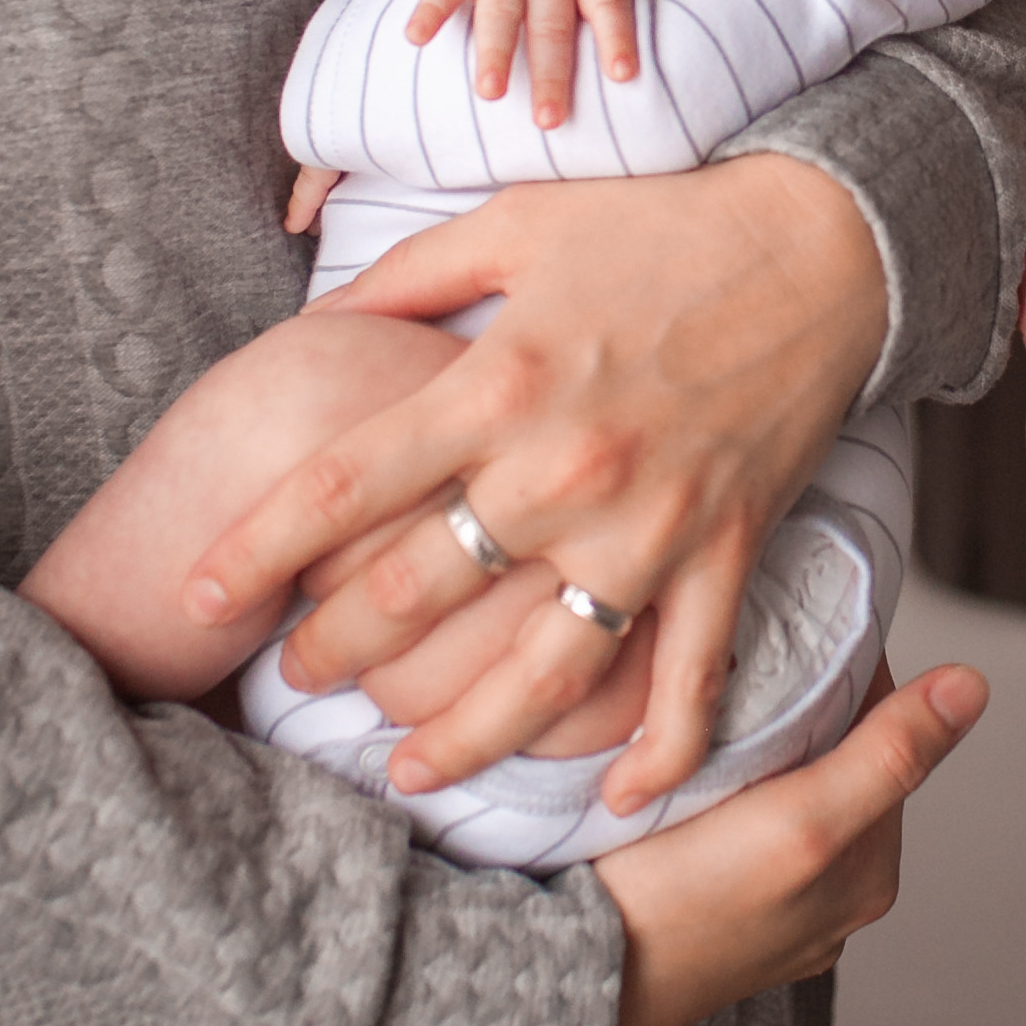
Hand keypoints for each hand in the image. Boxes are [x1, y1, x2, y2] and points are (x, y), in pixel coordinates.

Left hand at [181, 154, 888, 806]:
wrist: (827, 239)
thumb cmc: (662, 222)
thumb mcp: (517, 220)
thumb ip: (410, 278)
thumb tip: (319, 321)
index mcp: (499, 382)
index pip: (345, 484)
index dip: (257, 548)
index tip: (197, 597)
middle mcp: (564, 468)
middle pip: (421, 590)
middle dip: (336, 649)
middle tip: (291, 681)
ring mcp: (652, 524)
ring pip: (543, 670)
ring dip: (466, 734)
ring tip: (405, 770)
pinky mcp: (727, 550)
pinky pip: (691, 677)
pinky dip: (660, 753)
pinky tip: (615, 805)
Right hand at [410, 0, 693, 127]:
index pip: (608, 0)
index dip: (617, 36)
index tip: (625, 76)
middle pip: (551, 19)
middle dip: (550, 69)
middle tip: (550, 119)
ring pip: (499, 6)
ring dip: (493, 49)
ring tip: (489, 93)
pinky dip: (431, 8)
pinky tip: (416, 38)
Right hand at [599, 661, 987, 1025]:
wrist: (569, 976)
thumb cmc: (682, 908)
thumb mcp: (805, 821)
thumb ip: (890, 755)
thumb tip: (974, 686)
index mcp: (870, 871)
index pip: (880, 731)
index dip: (846, 666)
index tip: (802, 618)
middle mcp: (832, 897)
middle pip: (834, 757)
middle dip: (801, 701)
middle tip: (742, 648)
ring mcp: (768, 908)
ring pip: (782, 785)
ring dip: (758, 740)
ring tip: (707, 700)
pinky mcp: (711, 910)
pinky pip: (736, 822)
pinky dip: (721, 785)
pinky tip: (684, 767)